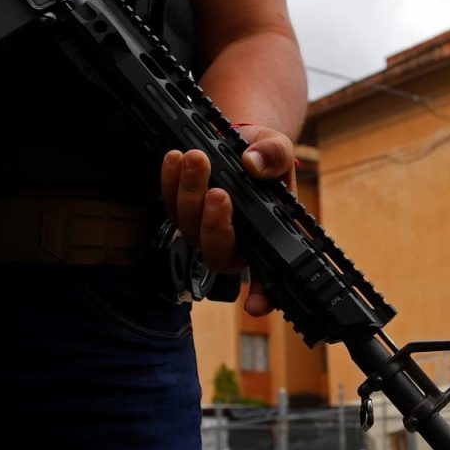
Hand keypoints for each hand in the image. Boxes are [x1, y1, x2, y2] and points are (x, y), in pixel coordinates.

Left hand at [161, 124, 294, 315]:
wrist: (241, 143)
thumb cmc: (264, 158)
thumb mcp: (280, 151)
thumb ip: (276, 156)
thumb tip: (254, 164)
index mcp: (265, 237)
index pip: (268, 276)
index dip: (263, 297)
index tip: (255, 306)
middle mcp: (234, 242)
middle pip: (218, 252)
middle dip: (214, 224)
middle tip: (218, 193)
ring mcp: (204, 229)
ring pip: (189, 227)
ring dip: (189, 194)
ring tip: (196, 159)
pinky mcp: (182, 211)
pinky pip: (170, 205)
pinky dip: (170, 182)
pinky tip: (174, 159)